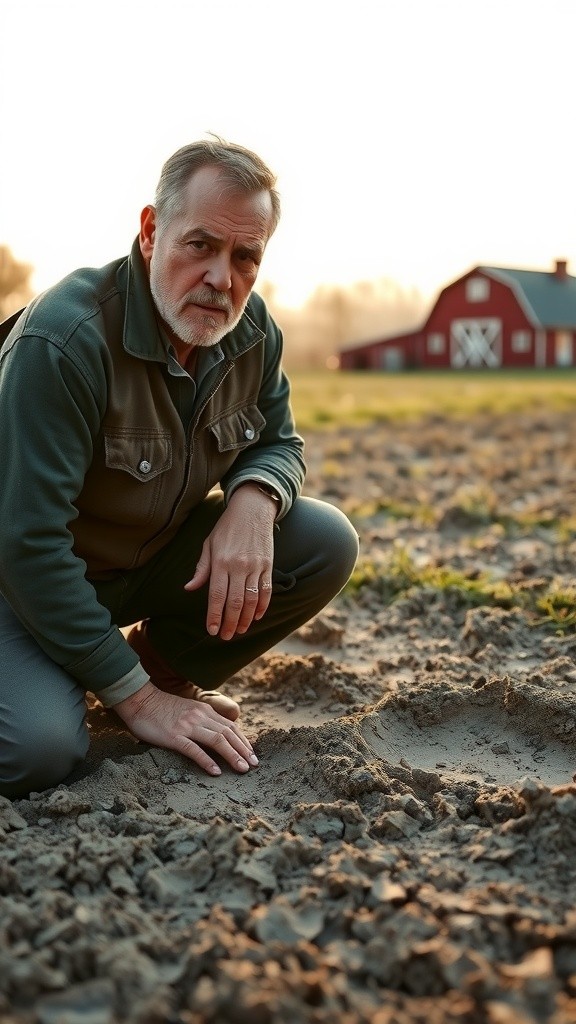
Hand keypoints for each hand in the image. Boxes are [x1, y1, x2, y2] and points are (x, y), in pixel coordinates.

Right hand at [113, 681, 258, 775]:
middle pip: (228, 734)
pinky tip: (216, 772)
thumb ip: (202, 718)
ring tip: (242, 769)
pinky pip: (194, 750)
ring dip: (232, 756)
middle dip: (244, 750)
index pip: (230, 726)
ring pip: (217, 741)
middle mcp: (199, 717)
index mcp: (204, 710)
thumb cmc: (161, 708)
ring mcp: (187, 726)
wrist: (139, 700)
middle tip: (254, 765)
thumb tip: (216, 734)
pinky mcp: (174, 736)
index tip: (252, 754)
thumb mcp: (187, 709)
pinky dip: (207, 761)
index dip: (243, 741)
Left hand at [184, 483, 275, 639]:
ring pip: (251, 600)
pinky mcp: (268, 565)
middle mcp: (238, 566)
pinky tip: (256, 616)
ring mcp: (255, 566)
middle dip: (230, 623)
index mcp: (220, 561)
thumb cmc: (226, 527)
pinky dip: (262, 606)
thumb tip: (189, 588)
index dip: (214, 616)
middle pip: (235, 602)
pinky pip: (266, 590)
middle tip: (226, 636)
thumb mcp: (208, 544)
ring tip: (240, 630)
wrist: (252, 509)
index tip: (212, 630)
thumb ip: (201, 568)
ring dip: (246, 619)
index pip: (216, 595)